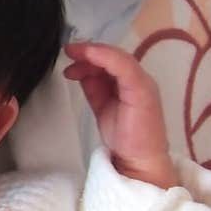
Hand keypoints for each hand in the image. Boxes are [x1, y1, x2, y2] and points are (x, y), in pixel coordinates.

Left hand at [63, 42, 176, 188]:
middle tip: (68, 51)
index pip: (109, 61)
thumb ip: (94, 87)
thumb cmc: (123, 136)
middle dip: (88, 52)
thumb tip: (78, 71)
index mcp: (129, 82)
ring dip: (94, 52)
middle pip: (113, 56)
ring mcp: (142, 83)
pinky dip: (106, 58)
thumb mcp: (102, 105)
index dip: (89, 55)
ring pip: (118, 58)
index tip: (69, 54)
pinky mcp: (142, 90)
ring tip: (73, 53)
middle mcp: (137, 78)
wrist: (138, 159)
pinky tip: (89, 55)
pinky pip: (124, 67)